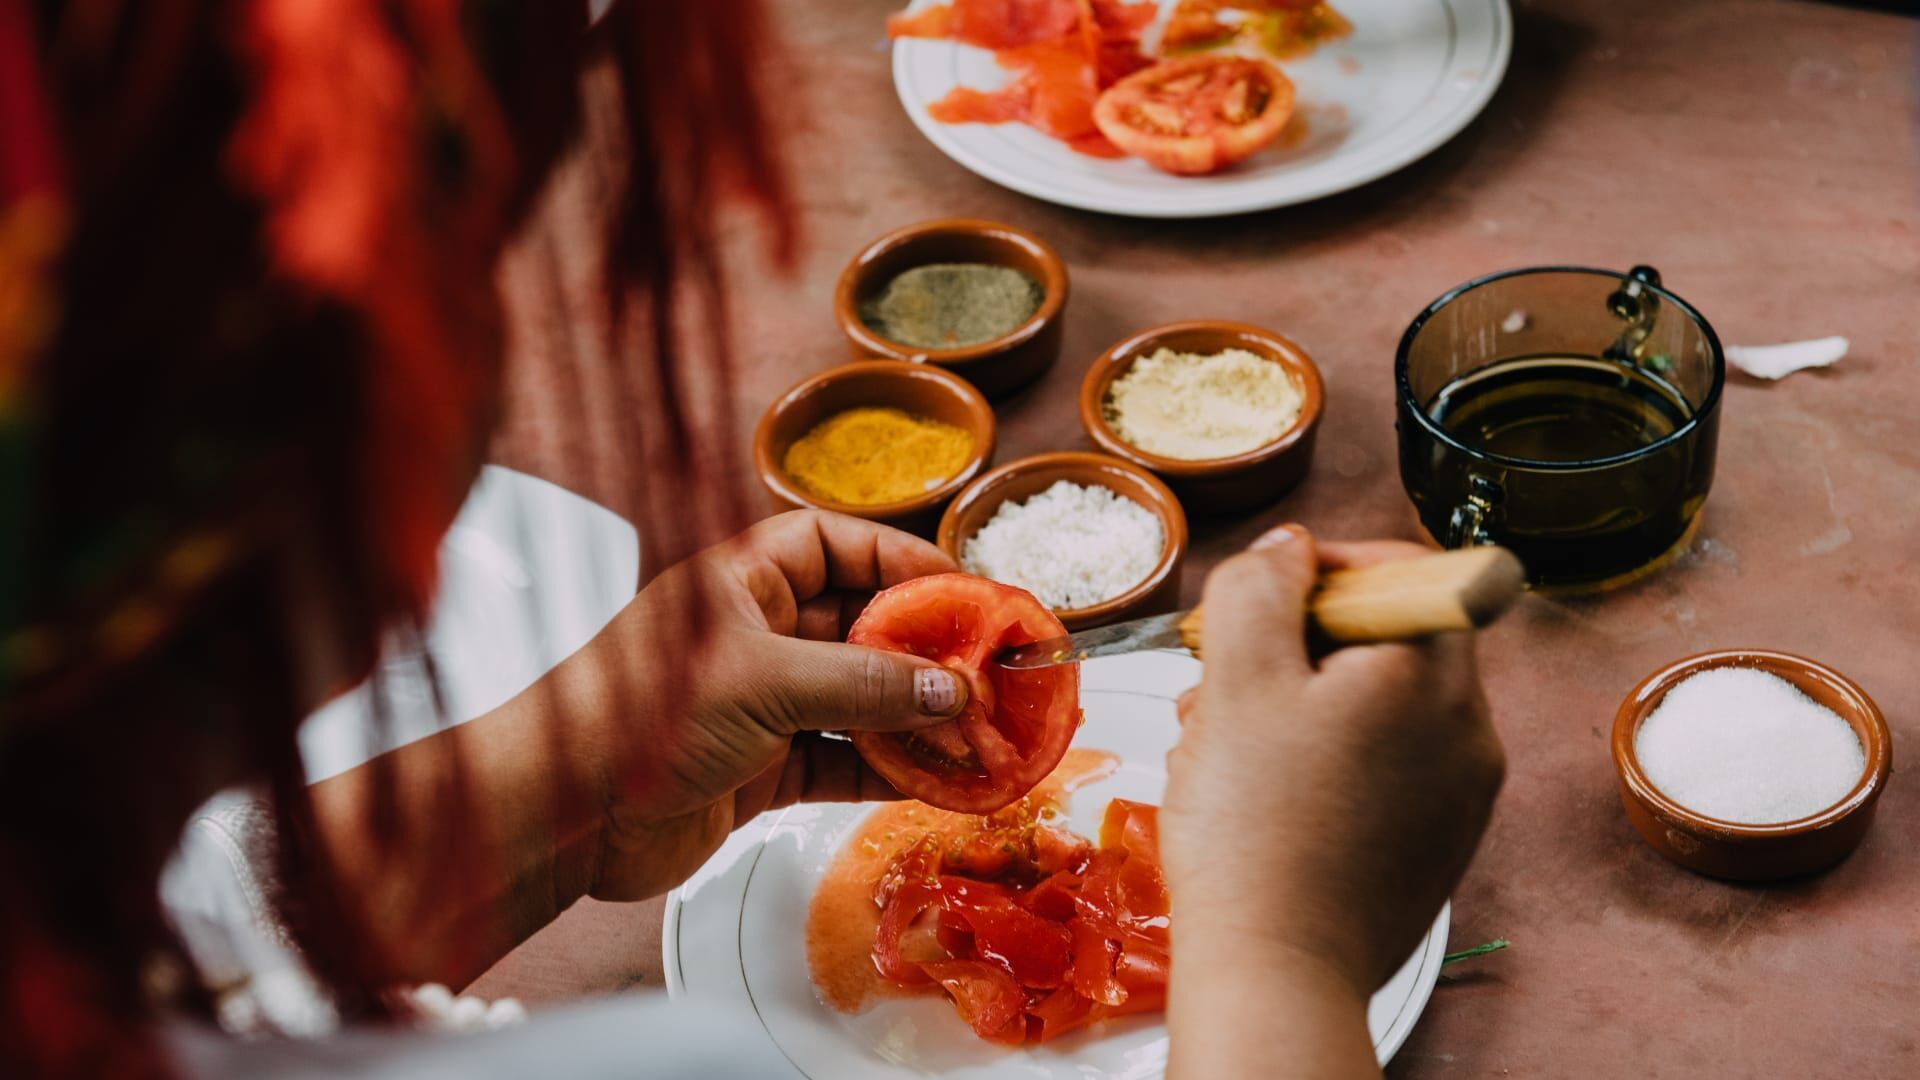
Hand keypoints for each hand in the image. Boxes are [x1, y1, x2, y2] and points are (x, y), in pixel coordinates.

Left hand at [554, 510, 965, 900]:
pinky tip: (938, 778)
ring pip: (859, 700)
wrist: (562, 814)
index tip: (961, 590)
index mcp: (742, 581)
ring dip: (917, 718)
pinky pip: (843, 759)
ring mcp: (762, 705)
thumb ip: (861, 685)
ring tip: (980, 734)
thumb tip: (949, 688)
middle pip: (859, 626)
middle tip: (989, 672)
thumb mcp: (763, 683)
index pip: (834, 544)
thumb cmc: (637, 716)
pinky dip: (889, 769)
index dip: (898, 561)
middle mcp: (756, 635)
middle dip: (924, 651)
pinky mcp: (762, 770)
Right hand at [1161, 525, 1504, 998]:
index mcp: (1430, 671)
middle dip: (1295, 644)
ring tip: (1227, 743)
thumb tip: (1289, 549)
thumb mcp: (1236, 679)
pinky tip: (1263, 793)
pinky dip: (1326, 759)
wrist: (1279, 973)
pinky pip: (1386, 766)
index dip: (1325, 564)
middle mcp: (1469, 727)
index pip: (1404, 566)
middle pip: (1387, 637)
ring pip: (1378, 704)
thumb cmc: (1255, 831)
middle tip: (1225, 677)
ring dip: (1300, 703)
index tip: (1261, 593)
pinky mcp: (1440, 842)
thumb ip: (1259, 588)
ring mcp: (1462, 791)